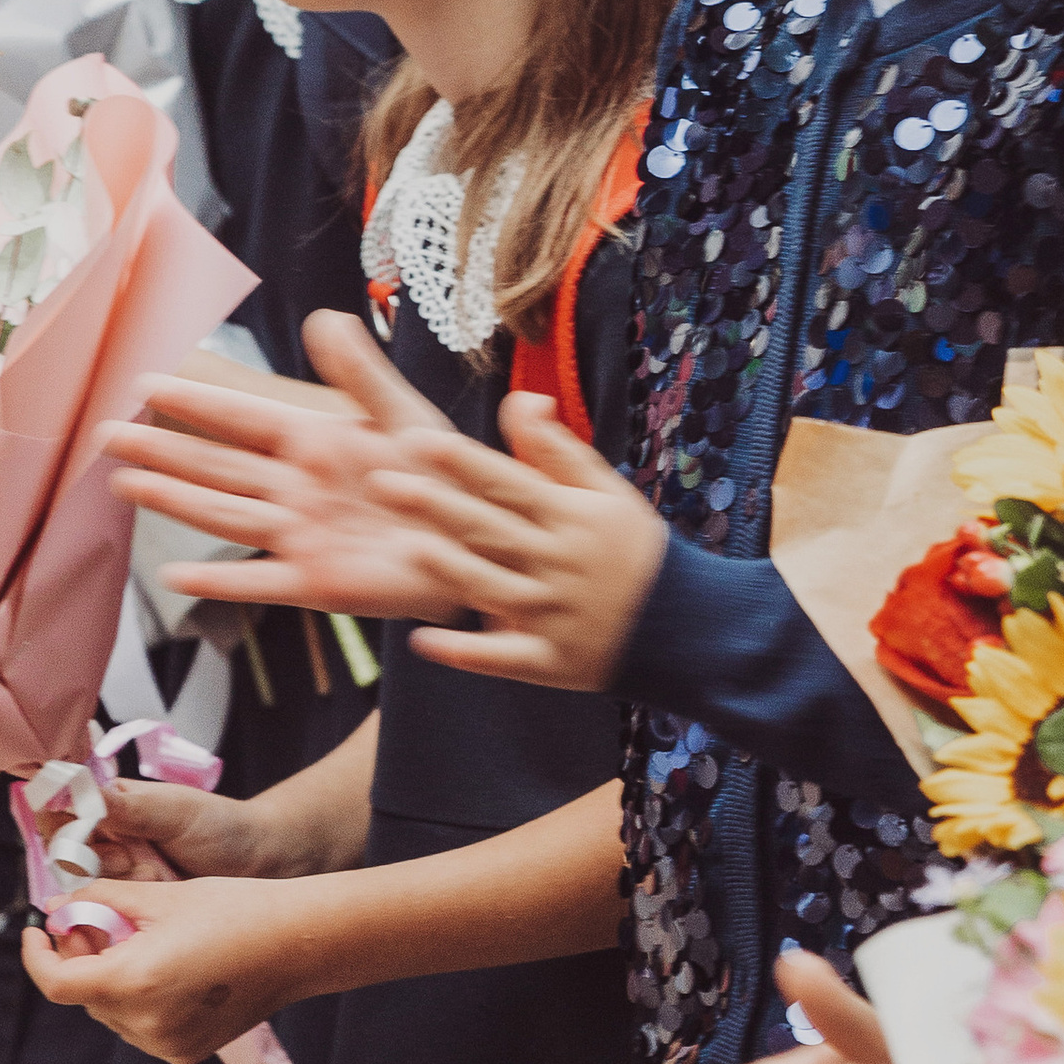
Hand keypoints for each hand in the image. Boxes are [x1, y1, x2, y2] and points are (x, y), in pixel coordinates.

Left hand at [21, 873, 298, 1063]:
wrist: (298, 942)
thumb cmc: (234, 909)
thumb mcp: (160, 896)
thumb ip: (101, 901)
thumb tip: (59, 907)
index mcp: (134, 981)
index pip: (56, 982)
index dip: (37, 955)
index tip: (38, 930)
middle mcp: (145, 1023)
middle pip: (85, 994)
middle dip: (83, 957)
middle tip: (97, 919)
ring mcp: (166, 1045)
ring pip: (112, 1012)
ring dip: (111, 979)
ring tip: (140, 941)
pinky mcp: (185, 1052)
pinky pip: (141, 1027)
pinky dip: (139, 999)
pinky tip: (168, 967)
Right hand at [79, 774, 281, 886]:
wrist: (257, 862)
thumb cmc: (218, 826)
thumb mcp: (171, 811)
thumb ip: (122, 805)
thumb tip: (75, 784)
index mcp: (110, 803)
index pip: (60, 812)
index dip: (67, 828)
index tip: (87, 835)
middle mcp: (106, 837)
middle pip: (66, 854)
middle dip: (98, 859)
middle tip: (134, 855)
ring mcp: (116, 871)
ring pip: (84, 884)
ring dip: (118, 881)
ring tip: (154, 871)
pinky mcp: (129, 902)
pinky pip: (105, 909)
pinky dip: (127, 903)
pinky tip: (157, 889)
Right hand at [102, 313, 466, 616]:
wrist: (481, 537)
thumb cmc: (446, 474)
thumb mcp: (404, 416)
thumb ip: (362, 373)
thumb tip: (324, 318)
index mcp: (315, 442)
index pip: (242, 418)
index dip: (195, 403)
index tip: (145, 382)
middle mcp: (295, 488)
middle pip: (216, 466)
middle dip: (162, 450)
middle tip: (107, 433)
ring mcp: (300, 535)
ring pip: (223, 515)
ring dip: (174, 501)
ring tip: (124, 484)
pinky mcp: (317, 580)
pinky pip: (259, 582)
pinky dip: (219, 583)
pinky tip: (176, 578)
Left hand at [367, 388, 671, 691]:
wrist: (682, 625)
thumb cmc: (635, 549)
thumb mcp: (607, 492)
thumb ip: (558, 450)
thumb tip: (522, 400)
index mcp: (570, 518)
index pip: (508, 484)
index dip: (463, 463)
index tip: (418, 440)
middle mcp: (558, 564)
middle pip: (488, 530)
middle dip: (435, 505)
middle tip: (381, 483)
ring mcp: (552, 616)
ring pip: (492, 590)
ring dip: (450, 570)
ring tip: (407, 549)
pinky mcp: (549, 662)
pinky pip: (502, 658)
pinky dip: (464, 653)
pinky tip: (422, 643)